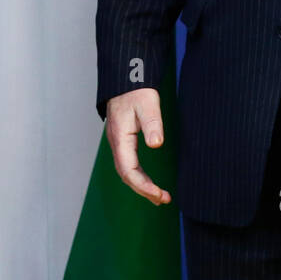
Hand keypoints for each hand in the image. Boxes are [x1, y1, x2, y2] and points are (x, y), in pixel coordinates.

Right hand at [104, 88, 170, 204]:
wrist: (126, 79)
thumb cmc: (137, 91)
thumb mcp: (148, 105)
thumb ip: (152, 124)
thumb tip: (156, 144)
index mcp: (120, 138)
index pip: (128, 170)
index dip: (143, 186)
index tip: (160, 194)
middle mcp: (116, 144)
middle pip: (126, 175)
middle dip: (144, 190)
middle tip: (164, 199)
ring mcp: (118, 143)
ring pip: (127, 172)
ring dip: (142, 186)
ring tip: (159, 196)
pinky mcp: (123, 141)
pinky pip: (128, 165)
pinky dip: (139, 177)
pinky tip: (149, 182)